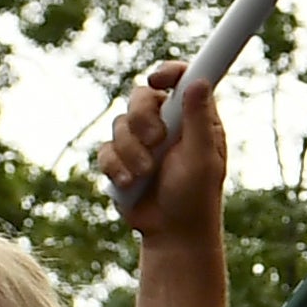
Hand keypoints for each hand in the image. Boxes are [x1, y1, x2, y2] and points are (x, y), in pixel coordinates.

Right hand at [102, 59, 226, 233]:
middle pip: (140, 96)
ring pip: (119, 123)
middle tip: (155, 140)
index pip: (180, 80)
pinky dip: (116, 167)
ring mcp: (141, 141)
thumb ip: (199, 120)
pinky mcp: (120, 159)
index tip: (158, 81)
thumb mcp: (202, 158)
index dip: (168, 73)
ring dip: (132, 151)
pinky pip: (105, 149)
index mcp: (193, 119)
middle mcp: (167, 124)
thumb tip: (199, 81)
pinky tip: (130, 184)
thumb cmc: (196, 197)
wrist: (172, 234)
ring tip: (147, 175)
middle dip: (142, 118)